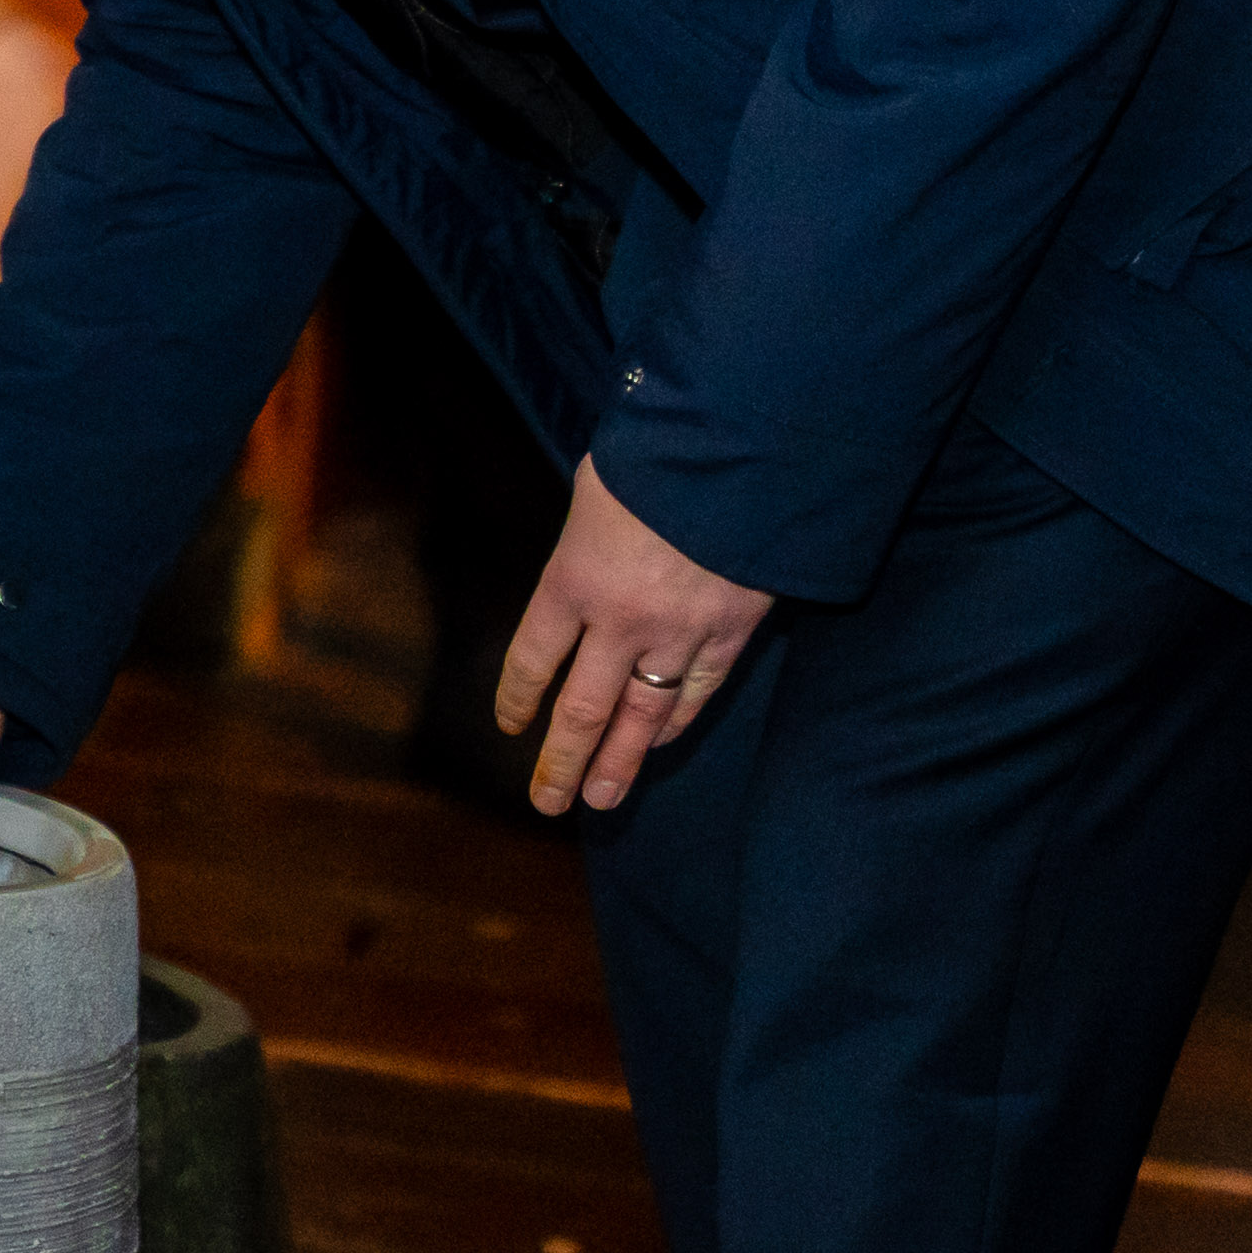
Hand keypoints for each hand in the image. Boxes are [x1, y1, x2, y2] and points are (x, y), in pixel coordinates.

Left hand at [494, 466, 777, 814]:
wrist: (741, 450)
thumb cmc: (656, 455)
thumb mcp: (596, 490)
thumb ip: (585, 541)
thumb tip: (585, 568)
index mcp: (573, 579)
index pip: (532, 659)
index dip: (517, 698)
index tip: (510, 725)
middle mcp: (619, 621)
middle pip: (582, 709)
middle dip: (561, 760)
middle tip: (548, 802)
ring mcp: (679, 634)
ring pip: (643, 717)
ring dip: (619, 762)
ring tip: (601, 799)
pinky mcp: (730, 633)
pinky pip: (697, 693)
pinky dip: (677, 723)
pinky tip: (661, 743)